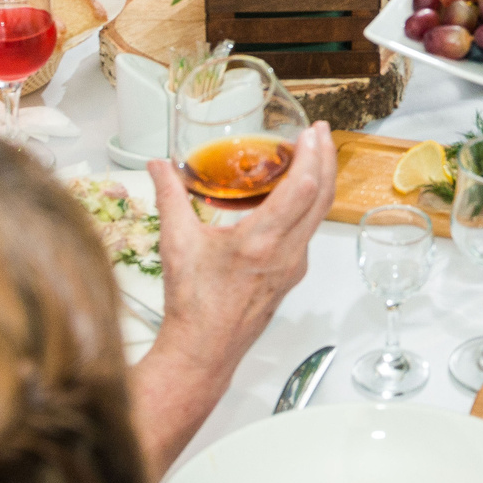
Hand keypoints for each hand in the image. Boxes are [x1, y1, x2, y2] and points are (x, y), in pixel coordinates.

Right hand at [145, 121, 337, 378]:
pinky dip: (309, 205)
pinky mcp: (292, 274)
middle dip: (325, 159)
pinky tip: (295, 194)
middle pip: (321, 198)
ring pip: (318, 215)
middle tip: (321, 132)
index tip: (312, 132)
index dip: (312, 156)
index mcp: (261, 243)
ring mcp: (294, 266)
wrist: (204, 349)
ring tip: (312, 155)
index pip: (302, 190)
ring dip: (320, 181)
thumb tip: (157, 165)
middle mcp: (286, 254)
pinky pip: (309, 231)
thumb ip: (169, 196)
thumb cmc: (193, 304)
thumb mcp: (176, 243)